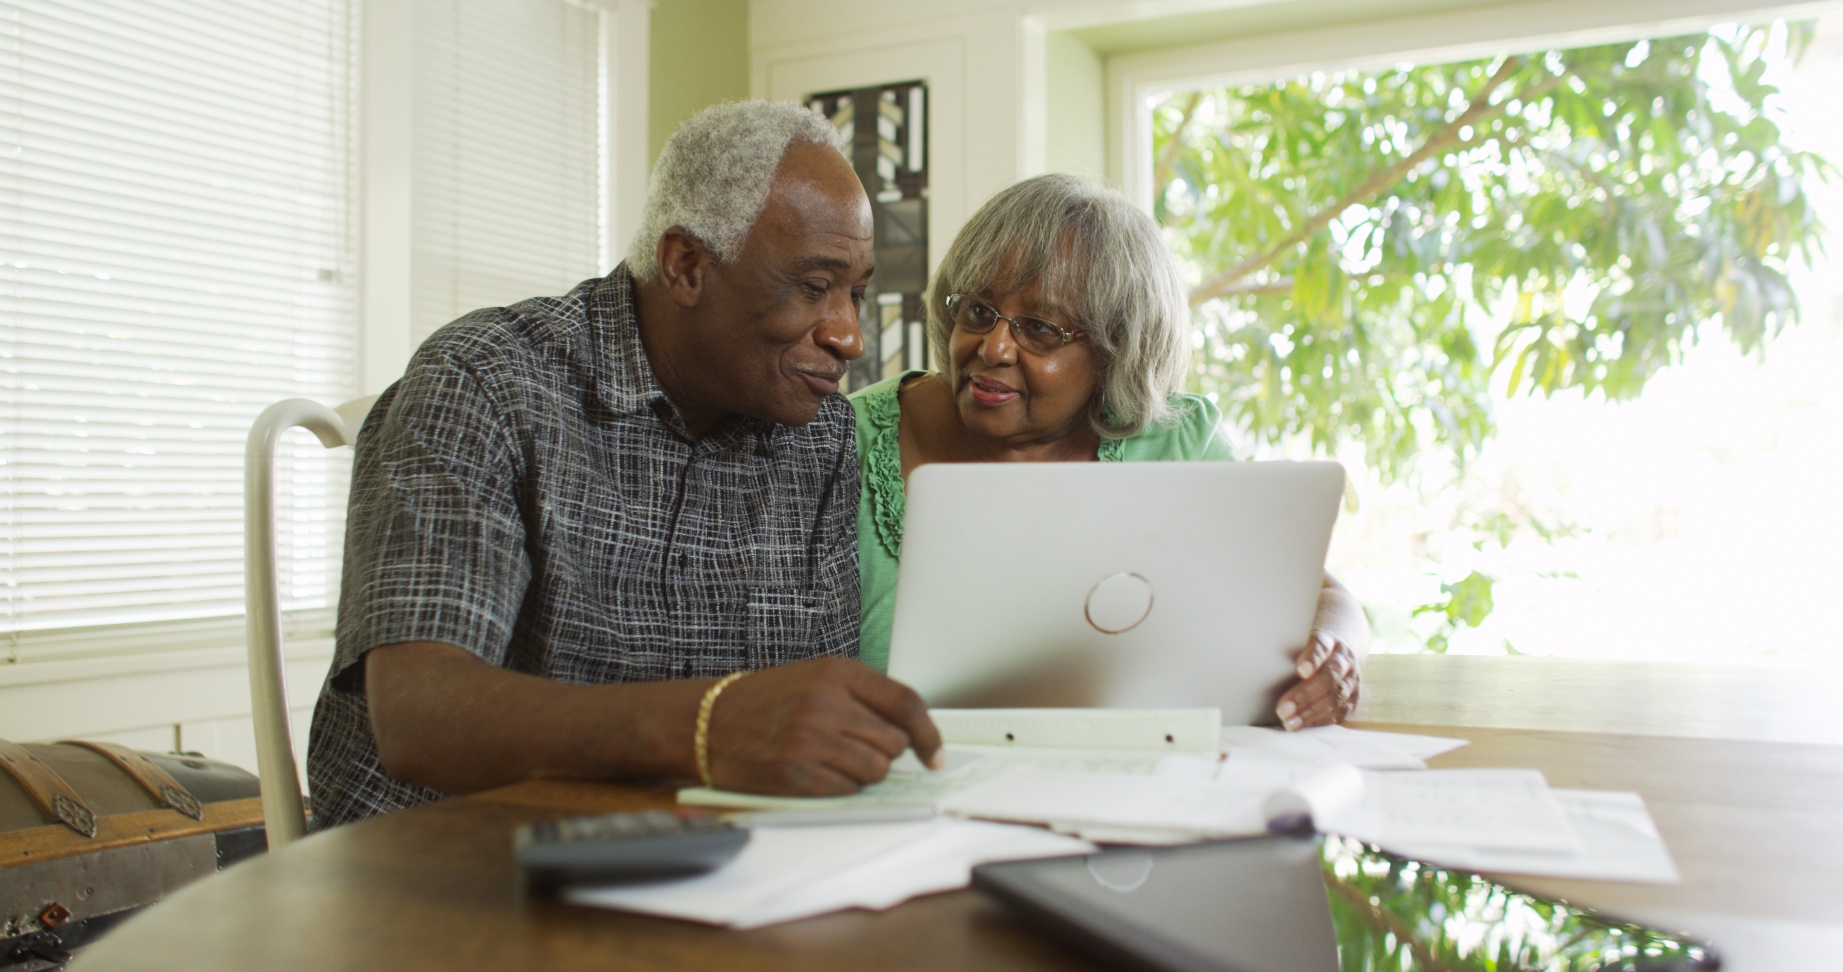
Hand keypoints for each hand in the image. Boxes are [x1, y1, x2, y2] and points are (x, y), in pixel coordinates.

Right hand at [703, 657, 942, 795]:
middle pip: (893, 742)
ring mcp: (811, 740)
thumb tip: (911, 730)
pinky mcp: (796, 773)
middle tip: (855, 747)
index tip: (933, 754)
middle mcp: (827, 704)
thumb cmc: (766, 700)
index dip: (928, 734)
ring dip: (864, 772)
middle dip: (883, 751)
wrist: (708, 721)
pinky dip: (840, 787)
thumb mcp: (816, 678)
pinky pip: (847, 790)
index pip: (905, 703)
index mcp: (837, 673)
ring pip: (876, 770)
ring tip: (834, 759)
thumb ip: (862, 696)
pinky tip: (816, 772)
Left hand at [1276, 631, 1359, 729]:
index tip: (1300, 670)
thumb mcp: (1300, 641)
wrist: (1340, 653)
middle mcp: (1345, 660)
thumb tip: (1262, 665)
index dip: (1312, 659)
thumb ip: (1288, 651)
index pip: (1322, 647)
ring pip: (1335, 698)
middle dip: (1304, 695)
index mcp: (1330, 642)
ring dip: (1310, 712)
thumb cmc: (1310, 650)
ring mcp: (1352, 680)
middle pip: (1328, 678)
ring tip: (1289, 722)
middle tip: (1282, 709)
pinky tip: (1303, 725)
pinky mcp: (1353, 698)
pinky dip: (1321, 720)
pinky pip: (1340, 712)